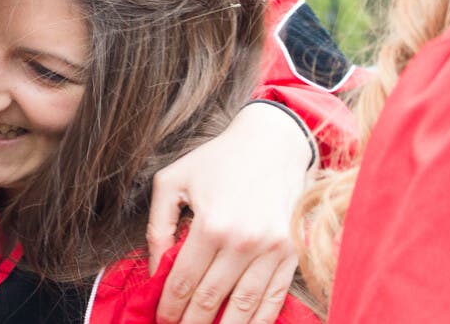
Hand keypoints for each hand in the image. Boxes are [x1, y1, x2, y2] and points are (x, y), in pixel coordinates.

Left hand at [149, 102, 312, 323]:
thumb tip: (155, 270)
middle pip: (211, 299)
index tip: (161, 318)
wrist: (273, 142)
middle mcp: (244, 242)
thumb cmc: (219, 160)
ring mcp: (274, 250)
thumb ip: (158, 227)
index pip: (184, 281)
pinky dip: (260, 321)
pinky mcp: (293, 254)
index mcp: (212, 225)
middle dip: (190, 323)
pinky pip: (275, 298)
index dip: (169, 306)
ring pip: (245, 307)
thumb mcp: (173, 182)